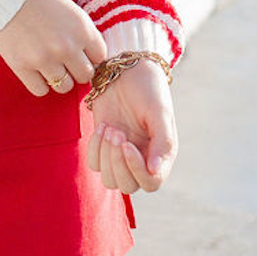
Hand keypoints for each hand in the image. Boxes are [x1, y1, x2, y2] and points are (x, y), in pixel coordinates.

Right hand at [0, 0, 106, 96]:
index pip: (100, 57)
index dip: (90, 55)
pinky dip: (39, 82)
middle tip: (65, 61)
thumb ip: (77, 28)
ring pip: (64, 87)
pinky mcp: (22, 66)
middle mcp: (68, 47)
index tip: (81, 52)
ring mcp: (45, 59)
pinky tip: (34, 69)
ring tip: (48, 65)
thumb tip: (83, 47)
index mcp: (82, 28)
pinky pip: (40, 90)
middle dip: (76, 69)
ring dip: (59, 77)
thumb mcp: (67, 3)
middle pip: (85, 75)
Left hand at [87, 60, 177, 193]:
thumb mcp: (159, 112)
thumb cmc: (148, 89)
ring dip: (106, 156)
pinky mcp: (103, 145)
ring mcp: (121, 154)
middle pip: (128, 186)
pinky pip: (94, 164)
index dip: (136, 169)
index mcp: (161, 154)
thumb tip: (154, 171)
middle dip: (118, 162)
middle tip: (117, 131)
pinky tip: (102, 126)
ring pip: (110, 180)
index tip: (127, 144)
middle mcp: (142, 158)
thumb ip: (162, 142)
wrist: (126, 69)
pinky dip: (95, 148)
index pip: (151, 182)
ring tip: (110, 127)